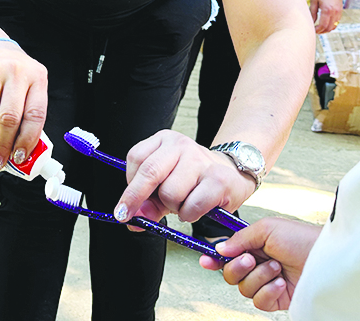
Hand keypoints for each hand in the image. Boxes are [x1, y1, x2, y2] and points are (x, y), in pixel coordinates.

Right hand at [0, 39, 47, 170]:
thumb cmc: (14, 76)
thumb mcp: (29, 88)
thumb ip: (27, 115)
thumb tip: (18, 154)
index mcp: (37, 78)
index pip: (35, 115)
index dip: (26, 140)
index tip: (18, 158)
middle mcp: (17, 71)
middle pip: (9, 117)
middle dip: (2, 145)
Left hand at [113, 130, 256, 225]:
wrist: (233, 175)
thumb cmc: (194, 181)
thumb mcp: (166, 186)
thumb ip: (148, 202)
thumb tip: (131, 219)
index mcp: (165, 140)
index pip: (136, 158)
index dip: (129, 184)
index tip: (126, 203)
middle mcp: (181, 145)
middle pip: (149, 172)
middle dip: (135, 198)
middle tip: (126, 216)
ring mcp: (200, 160)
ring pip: (169, 193)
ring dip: (172, 208)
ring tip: (183, 203)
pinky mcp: (218, 179)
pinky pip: (191, 206)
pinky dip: (189, 215)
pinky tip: (195, 209)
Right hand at [202, 217, 320, 311]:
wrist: (326, 260)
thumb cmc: (301, 238)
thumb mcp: (267, 229)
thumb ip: (240, 238)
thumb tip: (220, 249)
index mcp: (255, 245)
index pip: (229, 253)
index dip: (214, 258)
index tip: (205, 260)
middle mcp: (259, 264)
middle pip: (230, 274)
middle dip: (237, 267)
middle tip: (251, 259)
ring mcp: (268, 282)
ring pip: (243, 289)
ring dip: (258, 277)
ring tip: (277, 268)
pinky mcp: (277, 299)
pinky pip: (258, 302)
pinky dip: (267, 291)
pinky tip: (281, 283)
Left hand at [309, 0, 342, 33]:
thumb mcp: (313, 0)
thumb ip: (312, 13)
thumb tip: (311, 22)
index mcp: (327, 10)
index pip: (323, 25)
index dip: (317, 30)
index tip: (312, 30)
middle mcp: (335, 12)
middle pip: (329, 28)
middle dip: (322, 31)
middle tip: (315, 31)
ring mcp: (339, 11)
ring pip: (334, 26)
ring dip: (327, 29)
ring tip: (320, 28)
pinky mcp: (341, 10)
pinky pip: (337, 21)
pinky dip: (331, 24)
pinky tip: (325, 23)